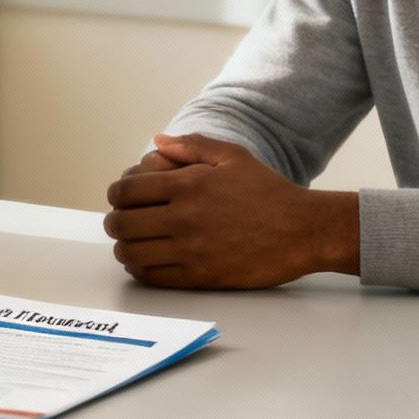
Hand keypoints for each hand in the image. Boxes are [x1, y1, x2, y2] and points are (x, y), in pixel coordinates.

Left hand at [102, 133, 356, 289]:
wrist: (303, 230)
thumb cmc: (270, 193)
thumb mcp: (233, 157)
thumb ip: (191, 146)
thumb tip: (157, 141)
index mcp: (188, 184)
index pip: (127, 191)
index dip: (116, 195)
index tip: (120, 199)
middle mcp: (183, 217)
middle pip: (122, 223)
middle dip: (116, 221)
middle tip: (122, 222)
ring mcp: (190, 249)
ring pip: (131, 253)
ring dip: (125, 248)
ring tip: (132, 244)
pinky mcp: (200, 276)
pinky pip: (153, 276)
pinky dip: (141, 270)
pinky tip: (147, 261)